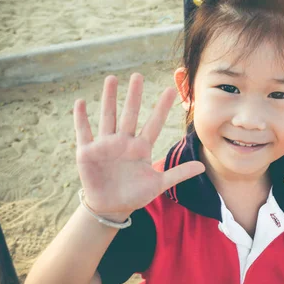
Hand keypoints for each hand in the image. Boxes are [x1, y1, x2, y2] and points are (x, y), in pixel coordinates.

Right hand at [73, 73, 204, 220]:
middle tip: (138, 76)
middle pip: (130, 114)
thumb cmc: (135, 194)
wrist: (110, 207)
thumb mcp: (158, 185)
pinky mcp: (87, 152)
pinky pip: (84, 132)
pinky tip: (80, 102)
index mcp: (141, 147)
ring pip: (108, 117)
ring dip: (109, 98)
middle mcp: (124, 141)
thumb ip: (178, 174)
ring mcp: (105, 145)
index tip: (171, 90)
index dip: (162, 108)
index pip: (154, 124)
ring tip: (112, 79)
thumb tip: (202, 167)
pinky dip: (81, 118)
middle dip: (134, 96)